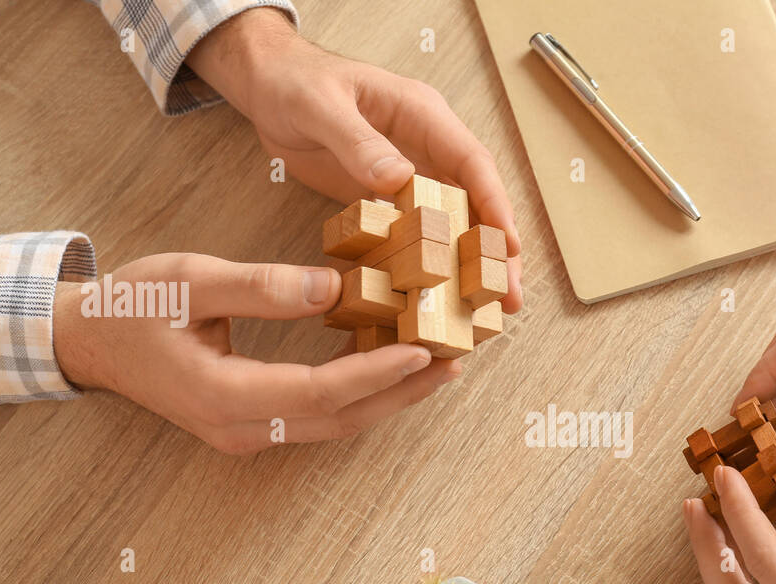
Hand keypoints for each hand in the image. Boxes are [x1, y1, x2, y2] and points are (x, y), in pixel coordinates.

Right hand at [52, 254, 458, 453]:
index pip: (318, 392)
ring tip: (436, 367)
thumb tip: (330, 289)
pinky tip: (388, 368)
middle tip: (452, 364)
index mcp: (224, 396)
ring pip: (332, 424)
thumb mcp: (190, 280)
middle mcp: (241, 429)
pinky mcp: (250, 425)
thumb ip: (258, 288)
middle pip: (339, 420)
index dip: (373, 375)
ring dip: (386, 398)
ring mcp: (245, 434)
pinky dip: (357, 395)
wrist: (88, 342)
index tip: (420, 352)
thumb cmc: (131, 305)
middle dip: (399, 393)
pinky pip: (315, 417)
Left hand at [187, 9, 522, 312]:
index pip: (472, 162)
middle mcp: (426, 146)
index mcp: (422, 115)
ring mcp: (410, 174)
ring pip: (454, 222)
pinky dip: (433, 263)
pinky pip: (419, 232)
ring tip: (487, 309)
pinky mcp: (389, 196)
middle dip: (495, 249)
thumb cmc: (293, 82)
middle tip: (509, 295)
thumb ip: (358, 142)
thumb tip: (400, 179)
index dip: (494, 204)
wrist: (266, 86)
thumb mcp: (320, 106)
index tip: (507, 245)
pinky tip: (438, 295)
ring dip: (470, 264)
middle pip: (475, 201)